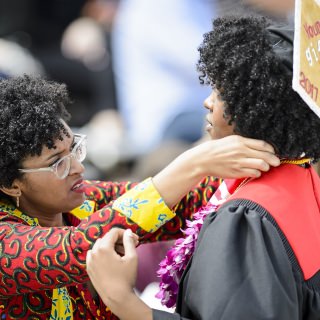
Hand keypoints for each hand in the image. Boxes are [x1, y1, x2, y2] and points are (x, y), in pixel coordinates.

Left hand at [86, 228, 138, 305]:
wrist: (117, 298)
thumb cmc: (126, 277)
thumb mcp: (132, 257)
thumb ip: (129, 241)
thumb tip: (127, 231)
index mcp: (103, 248)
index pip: (114, 232)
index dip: (125, 233)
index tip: (134, 239)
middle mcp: (94, 252)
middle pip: (107, 238)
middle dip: (120, 240)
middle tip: (131, 246)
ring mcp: (89, 261)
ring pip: (100, 246)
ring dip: (111, 246)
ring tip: (122, 253)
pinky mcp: (89, 268)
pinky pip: (95, 254)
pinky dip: (103, 253)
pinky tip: (112, 260)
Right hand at [152, 135, 279, 207]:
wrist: (204, 159)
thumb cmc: (218, 149)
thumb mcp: (231, 141)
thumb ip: (246, 143)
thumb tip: (261, 147)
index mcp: (241, 141)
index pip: (263, 145)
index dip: (272, 150)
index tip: (273, 152)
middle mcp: (241, 151)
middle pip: (265, 155)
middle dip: (274, 160)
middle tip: (276, 162)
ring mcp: (239, 162)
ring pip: (262, 165)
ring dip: (266, 167)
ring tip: (265, 167)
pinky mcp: (237, 172)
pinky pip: (253, 173)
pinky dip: (257, 173)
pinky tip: (255, 171)